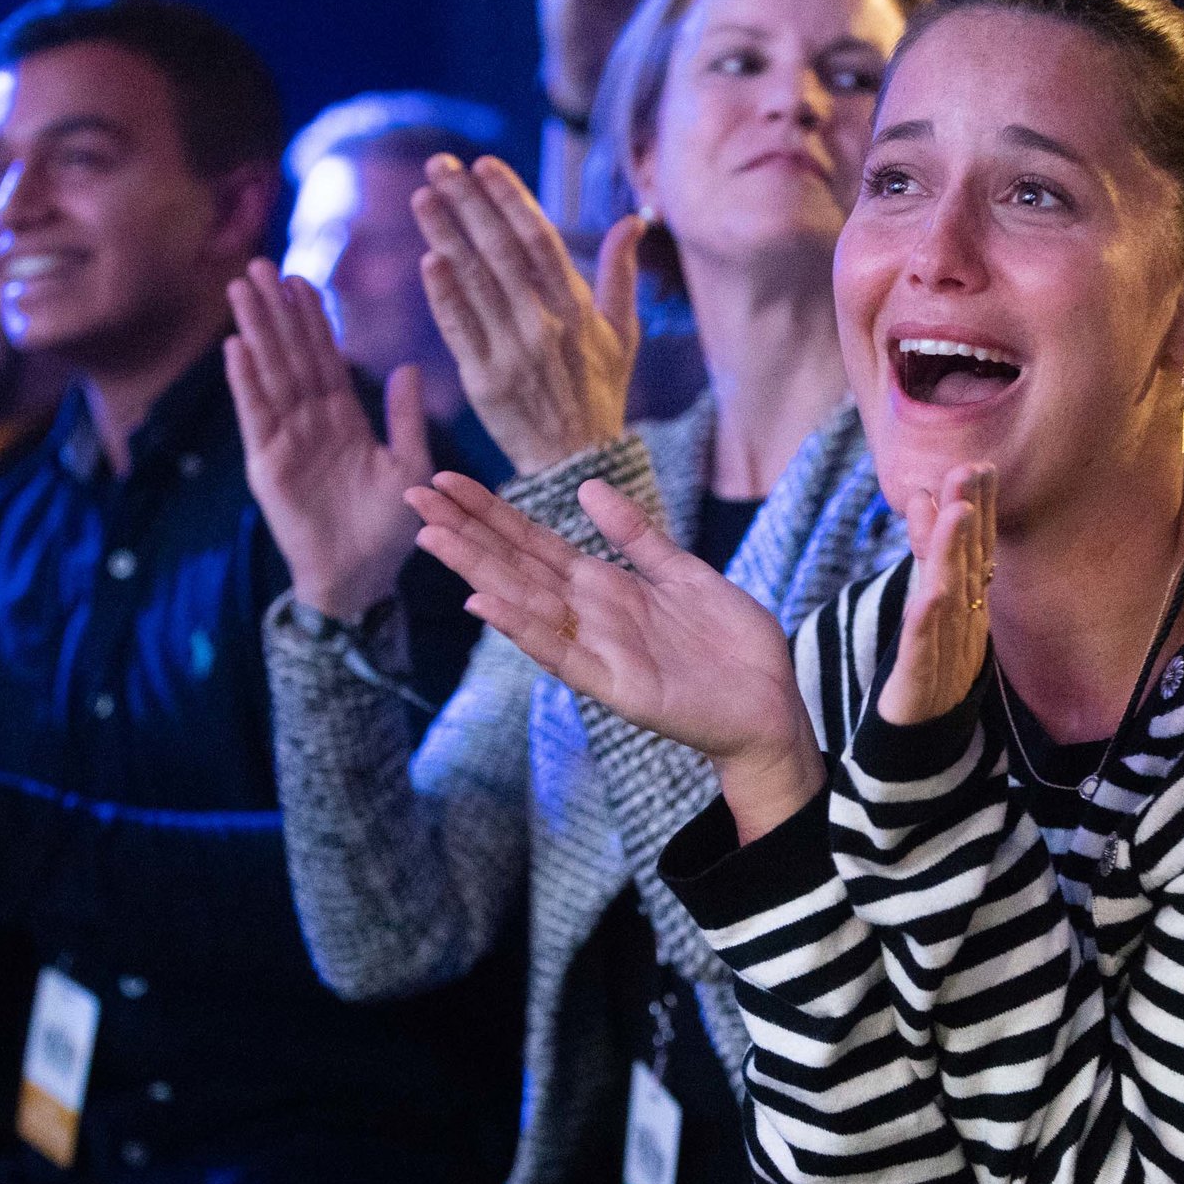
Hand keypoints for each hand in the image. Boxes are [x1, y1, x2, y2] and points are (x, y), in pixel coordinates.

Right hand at [225, 261, 431, 622]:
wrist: (361, 578)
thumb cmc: (391, 529)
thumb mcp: (412, 468)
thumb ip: (407, 419)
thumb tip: (411, 367)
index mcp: (344, 419)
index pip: (325, 357)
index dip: (312, 319)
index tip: (301, 278)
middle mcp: (311, 422)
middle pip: (290, 354)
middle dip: (274, 310)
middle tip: (259, 264)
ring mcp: (286, 440)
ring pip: (269, 374)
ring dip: (255, 331)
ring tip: (241, 289)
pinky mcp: (268, 464)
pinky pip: (256, 415)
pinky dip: (246, 381)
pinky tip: (237, 346)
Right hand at [406, 470, 820, 838]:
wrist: (771, 704)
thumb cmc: (730, 645)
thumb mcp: (684, 574)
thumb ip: (636, 536)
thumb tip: (585, 488)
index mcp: (606, 587)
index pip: (534, 543)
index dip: (491, 512)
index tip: (446, 480)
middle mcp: (591, 616)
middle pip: (516, 566)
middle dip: (466, 531)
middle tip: (413, 494)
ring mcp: (600, 651)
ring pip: (527, 603)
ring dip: (480, 570)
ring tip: (434, 537)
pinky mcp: (619, 686)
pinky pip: (564, 655)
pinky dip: (526, 629)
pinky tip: (488, 603)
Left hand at [415, 155, 639, 474]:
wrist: (577, 461)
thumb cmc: (599, 393)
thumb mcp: (622, 333)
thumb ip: (620, 274)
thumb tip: (633, 221)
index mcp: (577, 309)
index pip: (540, 240)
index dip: (511, 200)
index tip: (484, 164)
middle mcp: (545, 325)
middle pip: (501, 252)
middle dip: (469, 204)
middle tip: (440, 163)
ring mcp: (513, 352)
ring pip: (475, 284)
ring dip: (447, 236)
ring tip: (423, 197)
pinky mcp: (484, 380)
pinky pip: (460, 329)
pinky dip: (444, 296)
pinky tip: (427, 261)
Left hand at [877, 465, 995, 726]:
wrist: (920, 741)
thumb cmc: (928, 668)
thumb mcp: (931, 607)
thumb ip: (929, 556)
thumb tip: (924, 496)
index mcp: (967, 606)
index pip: (975, 551)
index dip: (980, 510)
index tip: (980, 467)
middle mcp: (963, 623)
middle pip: (967, 565)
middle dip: (969, 517)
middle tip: (968, 471)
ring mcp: (945, 651)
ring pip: (950, 598)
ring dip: (953, 556)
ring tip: (956, 515)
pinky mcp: (919, 682)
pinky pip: (924, 647)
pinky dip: (926, 620)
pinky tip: (928, 594)